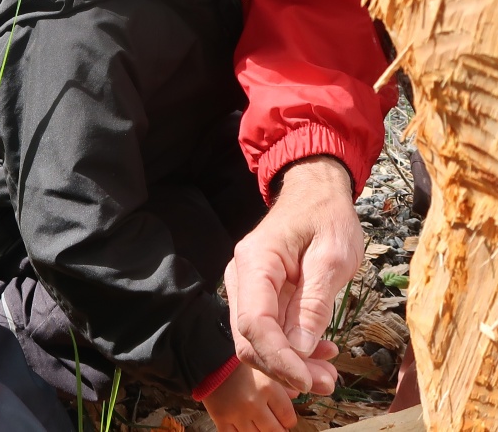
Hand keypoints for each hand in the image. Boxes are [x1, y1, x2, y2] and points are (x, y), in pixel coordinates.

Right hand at [202, 363, 297, 430]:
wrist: (206, 355)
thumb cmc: (236, 359)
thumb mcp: (262, 365)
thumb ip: (280, 382)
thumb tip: (296, 396)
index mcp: (267, 388)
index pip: (289, 418)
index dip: (288, 420)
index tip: (284, 418)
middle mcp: (254, 404)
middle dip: (277, 430)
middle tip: (273, 425)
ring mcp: (237, 414)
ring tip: (258, 425)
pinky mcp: (221, 419)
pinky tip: (243, 427)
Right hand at [224, 157, 361, 394]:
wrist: (315, 192)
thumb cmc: (326, 216)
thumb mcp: (332, 256)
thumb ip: (314, 303)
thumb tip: (299, 349)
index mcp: (256, 262)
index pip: (255, 323)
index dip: (279, 359)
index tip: (310, 382)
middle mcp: (242, 275)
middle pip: (249, 338)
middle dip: (284, 368)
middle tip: (328, 382)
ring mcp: (247, 286)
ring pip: (256, 340)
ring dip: (289, 364)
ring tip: (329, 373)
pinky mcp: (259, 294)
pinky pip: (268, 330)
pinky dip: (291, 349)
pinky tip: (321, 351)